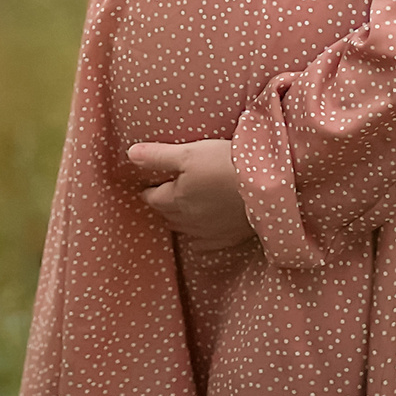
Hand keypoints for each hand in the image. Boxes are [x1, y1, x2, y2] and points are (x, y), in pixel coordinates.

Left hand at [127, 138, 254, 250]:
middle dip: (162, 205)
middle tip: (162, 194)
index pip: (152, 198)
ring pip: (184, 229)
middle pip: (167, 215)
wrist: (265, 186)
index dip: (148, 191)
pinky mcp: (229, 237)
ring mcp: (209, 232)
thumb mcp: (189, 153)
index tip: (147, 185)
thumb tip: (130, 155)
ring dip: (179, 218)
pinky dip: (199, 235)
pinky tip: (201, 230)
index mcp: (176, 199)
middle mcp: (188, 220)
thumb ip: (158, 156)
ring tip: (180, 207)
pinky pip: (205, 242)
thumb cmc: (224, 163)